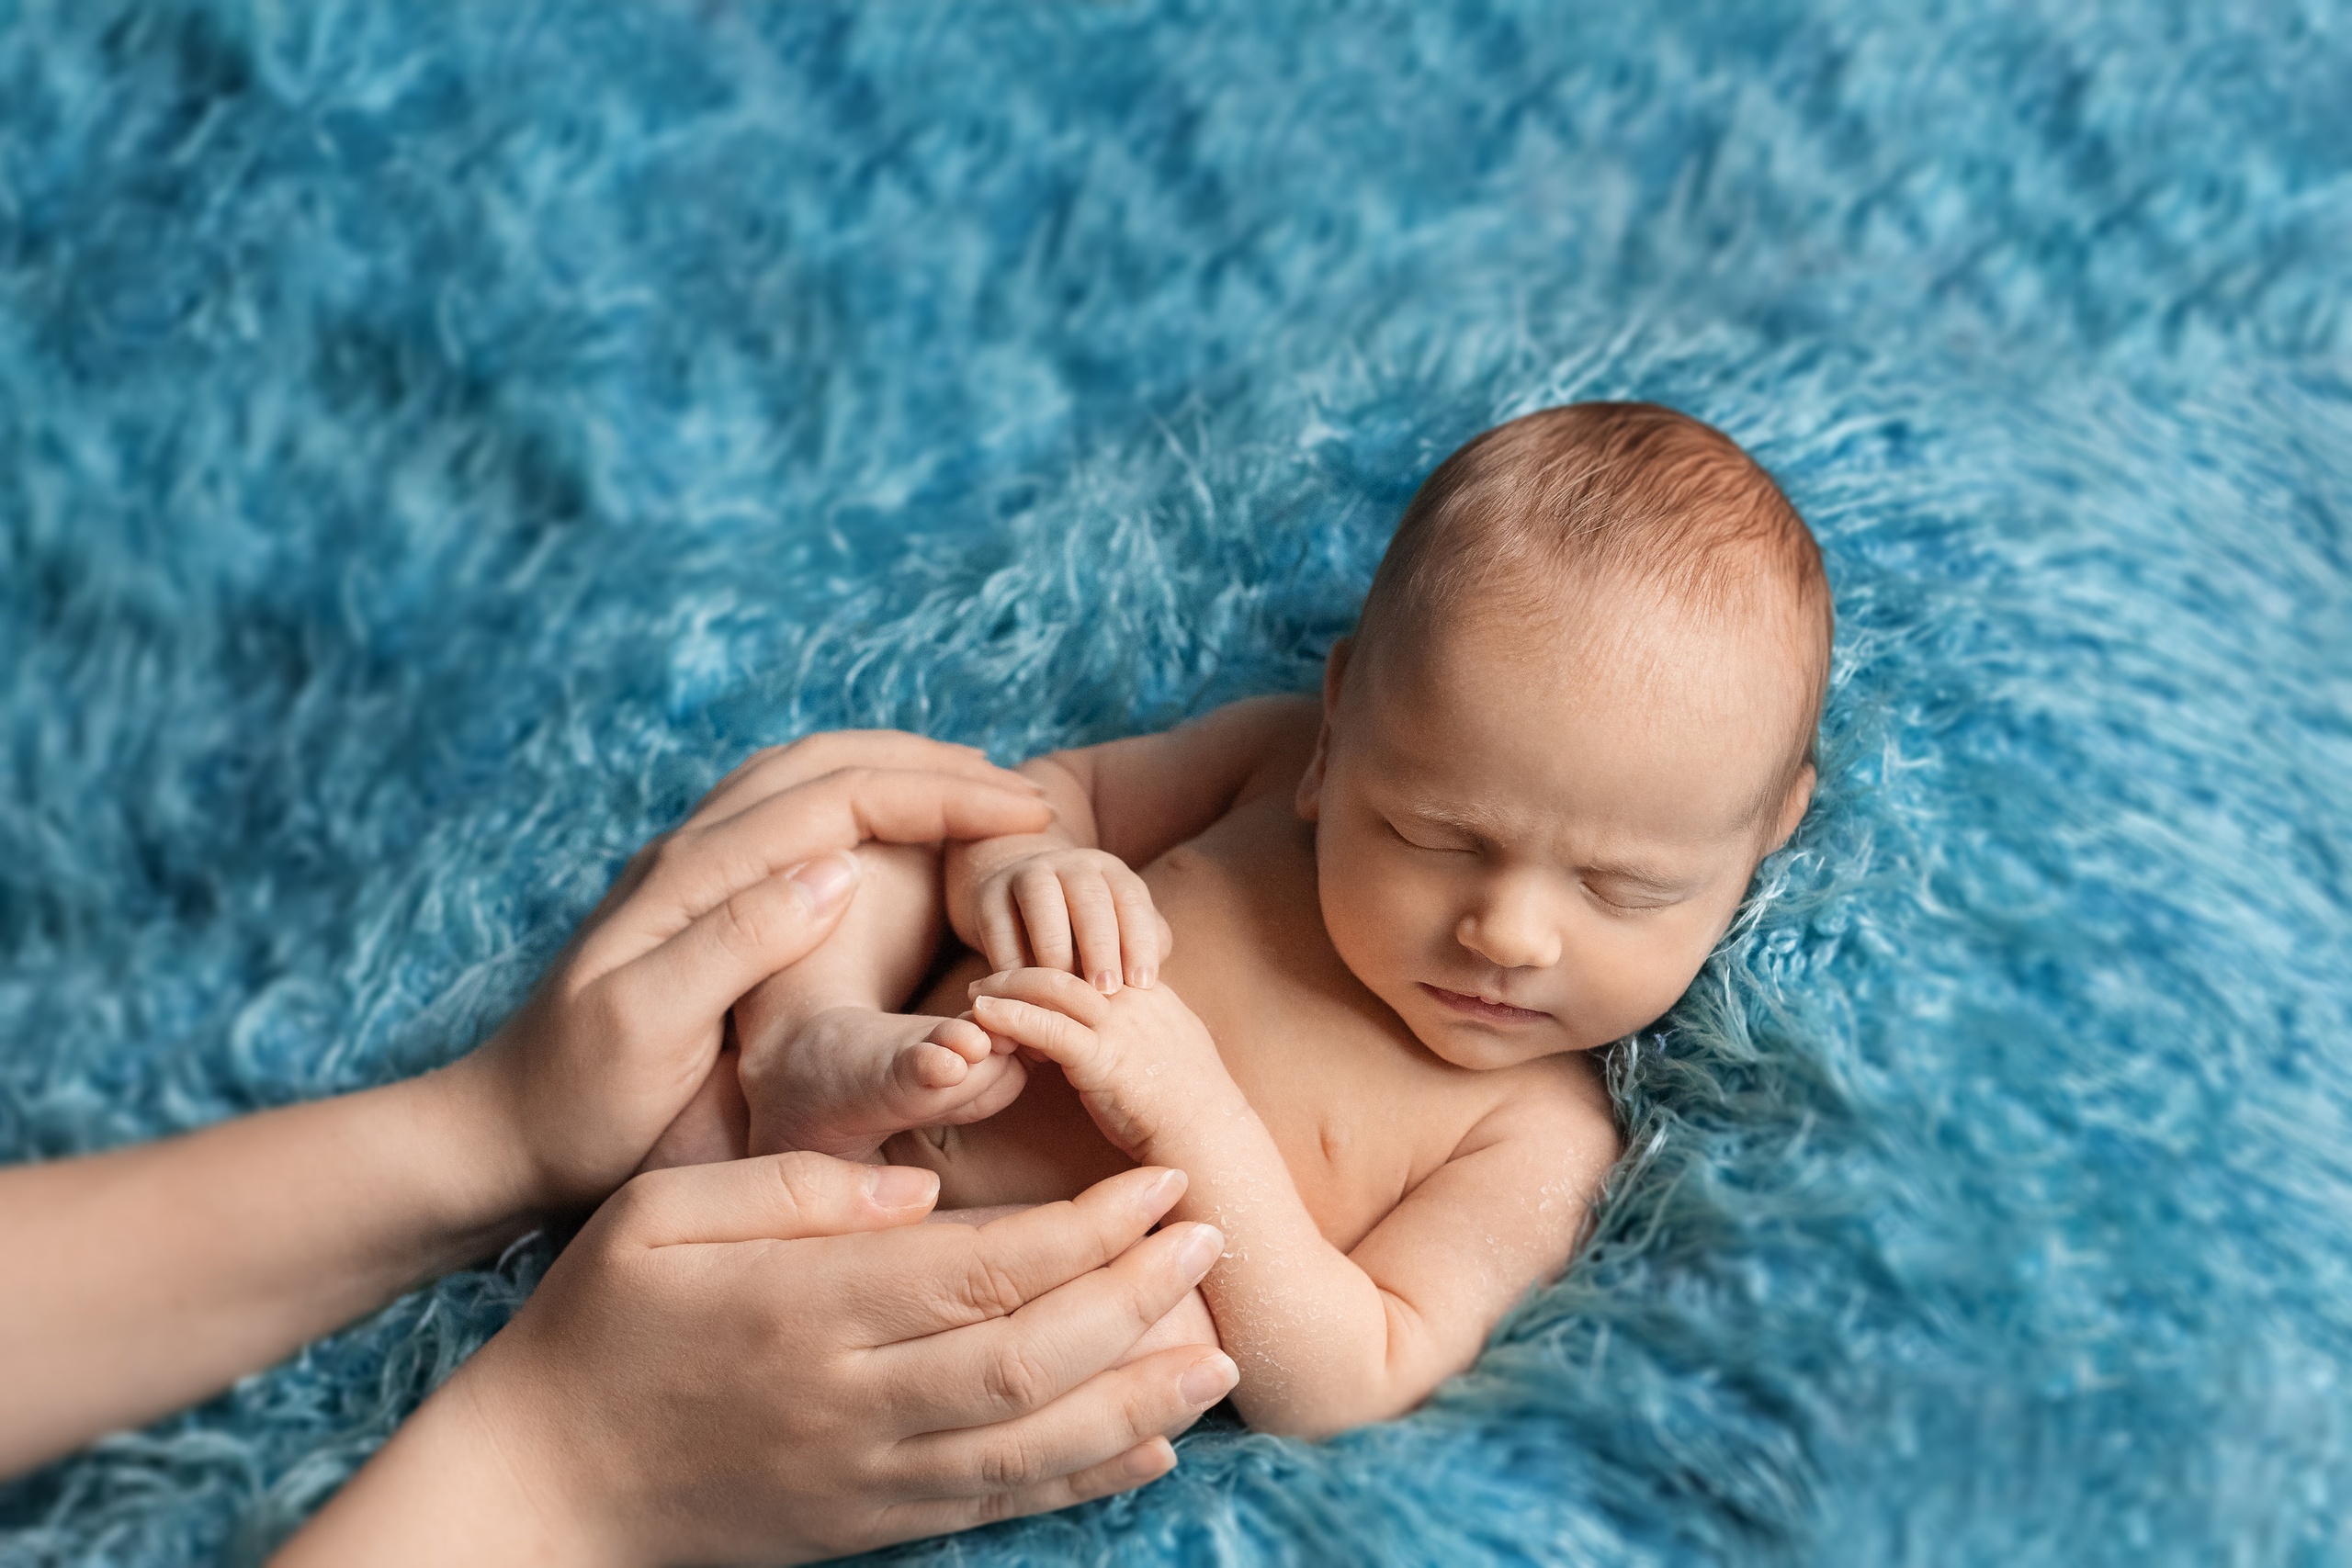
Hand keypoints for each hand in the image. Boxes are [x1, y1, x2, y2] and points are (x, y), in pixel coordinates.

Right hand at [275, 1158, 1238, 1566]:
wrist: (536, 1489)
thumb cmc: (594, 1327)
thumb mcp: (660, 1210)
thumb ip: (795, 1187)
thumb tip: (924, 1185)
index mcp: (805, 1305)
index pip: (984, 1267)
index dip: (1091, 1227)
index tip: (1160, 1181)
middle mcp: (850, 1398)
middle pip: (1031, 1357)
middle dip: (1141, 1298)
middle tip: (1214, 1236)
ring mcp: (863, 1475)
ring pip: (1031, 1445)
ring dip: (1141, 1397)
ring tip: (1220, 1349)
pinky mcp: (866, 1525)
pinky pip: (994, 1506)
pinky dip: (1080, 1480)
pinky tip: (1147, 1445)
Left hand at [456, 732, 1051, 1214]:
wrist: (493, 1135)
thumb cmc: (575, 1105)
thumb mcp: (648, 1030)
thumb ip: (735, 940)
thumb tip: (836, 869)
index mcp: (692, 876)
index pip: (842, 797)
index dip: (943, 797)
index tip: (1028, 815)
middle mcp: (690, 852)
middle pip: (830, 761)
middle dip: (934, 766)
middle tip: (1024, 794)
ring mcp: (687, 871)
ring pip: (807, 775)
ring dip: (897, 769)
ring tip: (976, 794)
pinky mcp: (690, 900)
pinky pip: (788, 812)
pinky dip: (857, 798)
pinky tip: (890, 835)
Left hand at [966, 968, 1235, 1161]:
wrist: (1210, 1136)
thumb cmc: (1192, 1104)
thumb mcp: (1173, 1047)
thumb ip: (1145, 1028)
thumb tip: (1124, 1028)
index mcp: (1151, 992)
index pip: (1094, 957)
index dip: (1055, 963)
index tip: (1024, 971)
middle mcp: (1134, 998)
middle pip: (1069, 962)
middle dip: (1023, 966)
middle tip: (988, 976)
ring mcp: (1120, 1025)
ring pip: (1053, 986)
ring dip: (1007, 985)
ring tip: (975, 994)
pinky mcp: (1104, 1057)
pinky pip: (1049, 1027)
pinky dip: (1012, 1016)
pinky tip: (984, 1015)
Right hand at [971, 847, 1172, 992]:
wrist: (1022, 901)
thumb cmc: (1085, 931)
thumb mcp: (1119, 930)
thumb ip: (1143, 947)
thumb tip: (1149, 978)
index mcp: (1111, 871)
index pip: (1131, 900)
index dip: (1139, 941)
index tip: (1142, 983)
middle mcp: (1071, 865)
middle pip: (1089, 898)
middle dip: (1101, 945)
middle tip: (1107, 990)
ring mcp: (1027, 873)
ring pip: (1042, 903)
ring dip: (1055, 948)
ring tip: (1065, 989)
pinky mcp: (989, 893)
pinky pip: (999, 924)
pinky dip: (1010, 958)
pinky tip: (1023, 990)